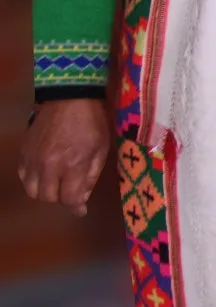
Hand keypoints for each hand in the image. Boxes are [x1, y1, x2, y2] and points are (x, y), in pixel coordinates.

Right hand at [18, 99, 111, 216]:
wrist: (69, 98)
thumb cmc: (92, 123)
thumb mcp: (101, 149)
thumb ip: (90, 177)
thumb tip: (80, 202)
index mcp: (72, 164)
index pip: (68, 199)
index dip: (76, 207)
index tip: (81, 209)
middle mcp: (48, 165)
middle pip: (48, 198)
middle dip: (61, 198)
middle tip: (70, 189)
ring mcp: (32, 159)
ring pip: (32, 190)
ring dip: (45, 191)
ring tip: (57, 181)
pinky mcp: (23, 152)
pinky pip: (22, 176)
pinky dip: (32, 179)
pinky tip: (44, 172)